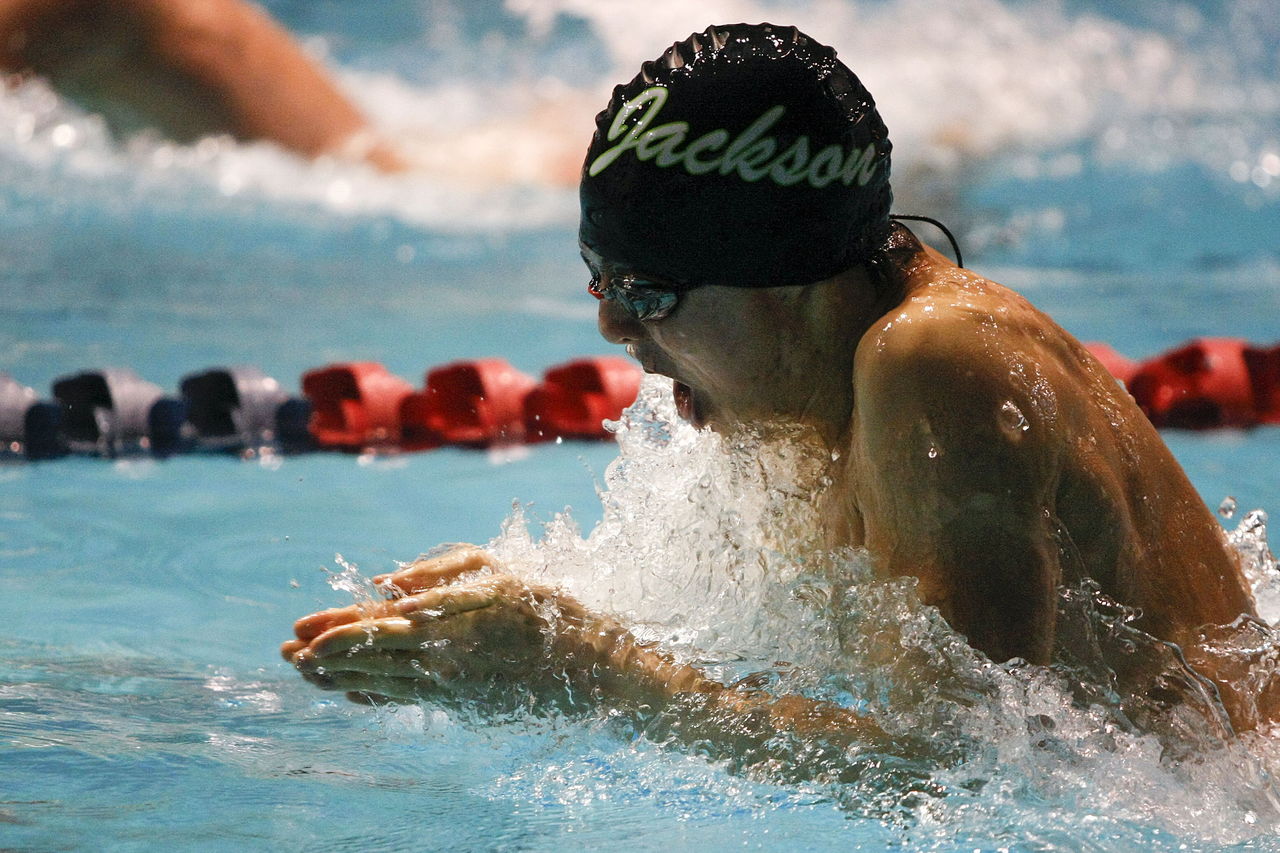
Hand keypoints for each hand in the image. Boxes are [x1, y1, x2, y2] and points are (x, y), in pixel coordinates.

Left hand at [281, 546, 578, 704]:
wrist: (585, 666)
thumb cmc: (543, 609)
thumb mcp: (495, 572)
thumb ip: (437, 571)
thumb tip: (384, 581)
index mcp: (445, 618)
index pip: (375, 622)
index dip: (334, 625)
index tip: (299, 628)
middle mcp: (439, 655)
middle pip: (368, 654)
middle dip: (323, 654)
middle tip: (285, 654)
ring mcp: (447, 684)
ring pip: (379, 680)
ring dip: (337, 677)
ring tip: (304, 673)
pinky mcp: (457, 702)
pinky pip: (403, 698)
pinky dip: (372, 694)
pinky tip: (350, 691)